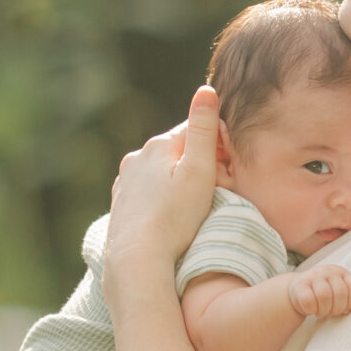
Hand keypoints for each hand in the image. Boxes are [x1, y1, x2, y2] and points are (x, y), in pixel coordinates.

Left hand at [101, 85, 220, 305]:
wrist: (136, 261)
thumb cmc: (174, 219)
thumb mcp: (199, 172)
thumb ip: (203, 131)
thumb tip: (206, 90)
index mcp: (158, 146)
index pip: (194, 131)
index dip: (217, 145)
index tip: (229, 167)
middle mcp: (136, 159)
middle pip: (176, 152)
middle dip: (196, 164)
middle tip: (215, 191)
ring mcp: (125, 183)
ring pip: (161, 173)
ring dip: (177, 182)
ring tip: (192, 208)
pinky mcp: (121, 205)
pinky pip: (148, 193)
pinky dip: (161, 199)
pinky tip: (170, 218)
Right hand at [287, 262, 350, 320]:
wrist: (297, 291)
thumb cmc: (323, 296)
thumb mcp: (338, 292)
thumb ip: (348, 297)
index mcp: (342, 272)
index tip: (344, 310)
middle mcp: (328, 270)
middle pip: (340, 293)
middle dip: (336, 309)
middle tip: (330, 313)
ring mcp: (313, 275)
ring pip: (324, 296)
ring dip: (323, 311)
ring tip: (321, 313)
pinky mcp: (299, 284)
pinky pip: (308, 301)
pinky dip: (311, 310)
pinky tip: (310, 310)